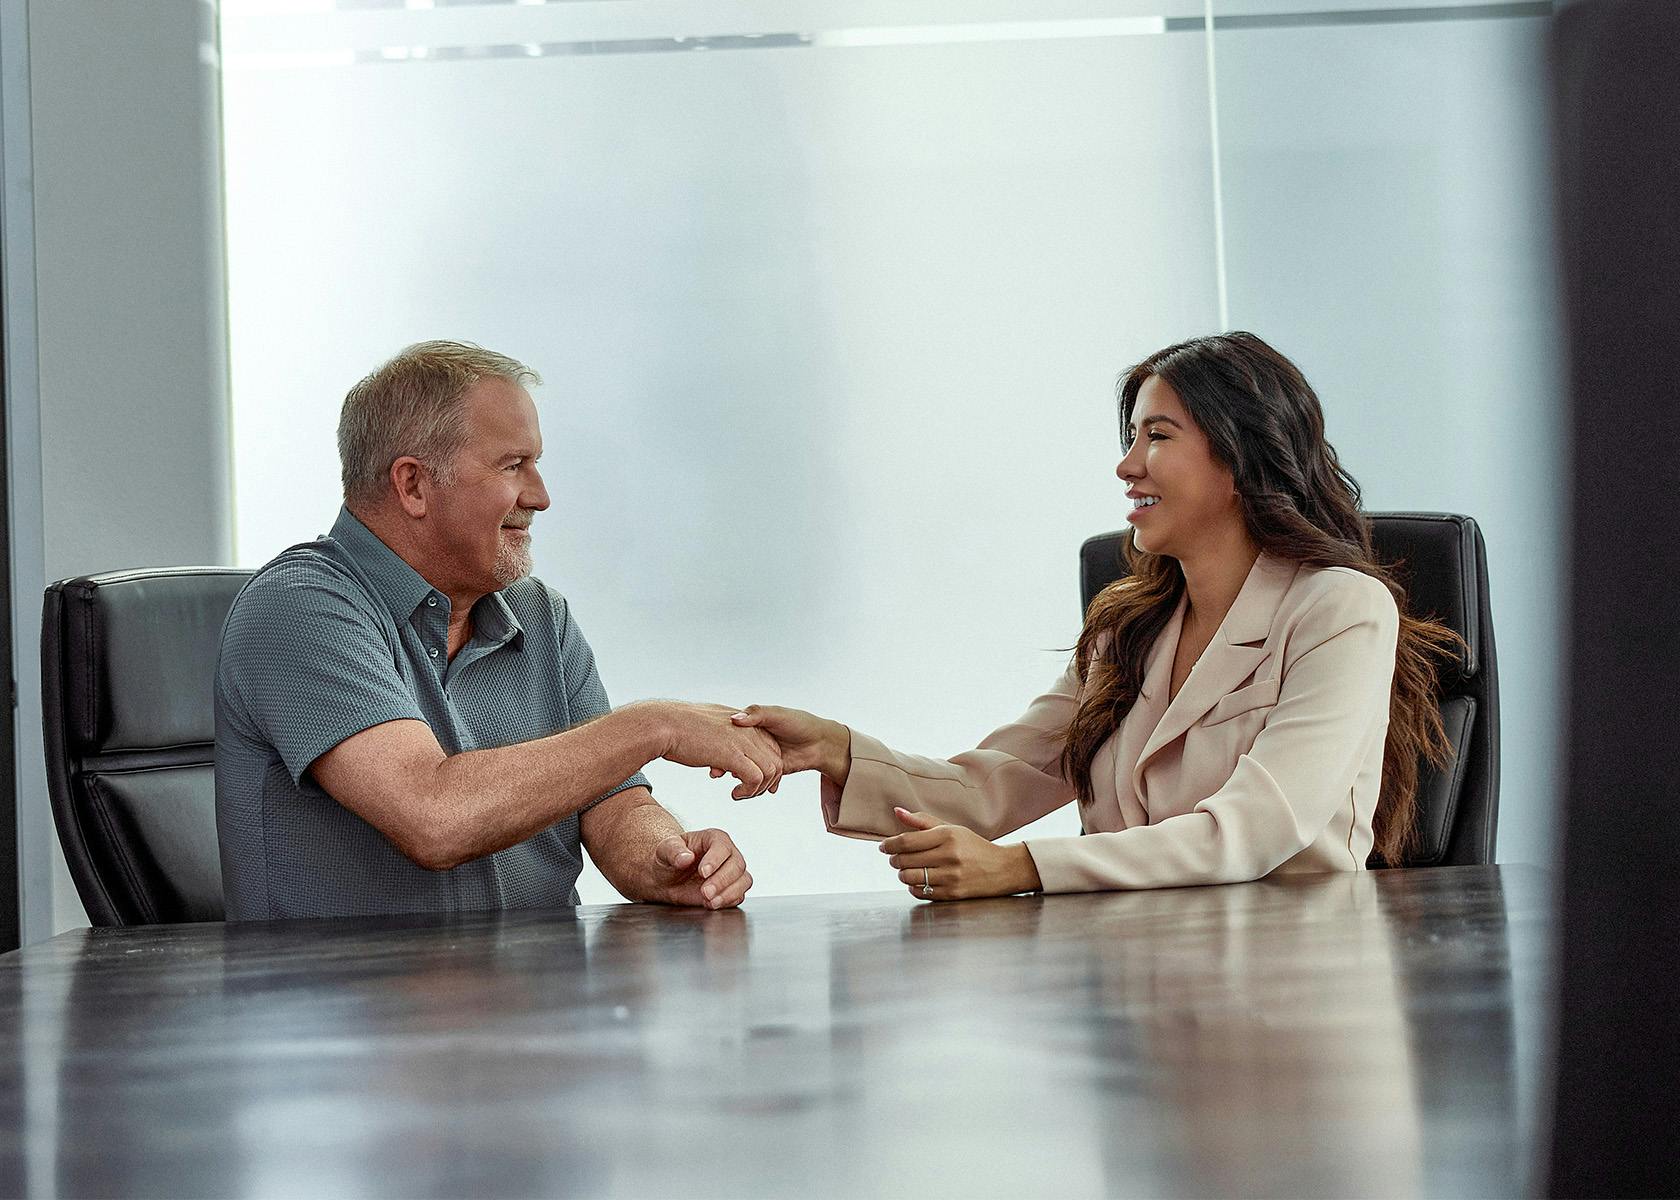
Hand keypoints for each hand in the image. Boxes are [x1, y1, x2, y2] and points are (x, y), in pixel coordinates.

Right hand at [650, 701, 782, 798]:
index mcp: (743, 721)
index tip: (757, 781)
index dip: (767, 766)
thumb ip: (720, 733)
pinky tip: (734, 793)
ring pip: (770, 770)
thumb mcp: (707, 724)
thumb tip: (719, 745)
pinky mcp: (732, 754)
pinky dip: (748, 790)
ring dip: (758, 788)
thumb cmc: (677, 726)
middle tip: (750, 791)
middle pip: (775, 759)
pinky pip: (755, 778)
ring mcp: (742, 740)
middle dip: (768, 780)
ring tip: (740, 794)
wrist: (663, 724)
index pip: (771, 745)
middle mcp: (747, 728)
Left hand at [650, 828, 752, 909]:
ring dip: (729, 893)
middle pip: (737, 865)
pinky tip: (712, 904)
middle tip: (705, 892)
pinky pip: (739, 895)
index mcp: (713, 838)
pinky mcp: (731, 889)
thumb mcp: (664, 850)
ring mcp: (731, 872)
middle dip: (721, 881)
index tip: (703, 873)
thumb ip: (673, 851)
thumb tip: (686, 857)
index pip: (722, 846)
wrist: (666, 878)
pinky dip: (728, 902)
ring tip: (709, 902)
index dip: (715, 860)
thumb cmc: (668, 859)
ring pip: (744, 881)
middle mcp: (727, 854)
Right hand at [726, 705, 850, 783]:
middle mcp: (754, 742)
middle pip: (732, 755)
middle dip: (722, 764)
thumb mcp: (776, 714)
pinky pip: (755, 781)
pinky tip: (742, 790)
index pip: (729, 736)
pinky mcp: (769, 771)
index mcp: (753, 727)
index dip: (719, 745)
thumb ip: (757, 714)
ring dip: (735, 777)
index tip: (710, 754)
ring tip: (730, 783)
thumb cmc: (800, 723)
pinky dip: (749, 787)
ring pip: (742, 770)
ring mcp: (761, 757)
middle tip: (715, 772)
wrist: (822, 743)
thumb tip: (736, 719)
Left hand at [880, 808, 1041, 901]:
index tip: (883, 846)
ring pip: (909, 877)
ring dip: (902, 874)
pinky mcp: (952, 893)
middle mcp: (949, 855)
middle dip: (894, 859)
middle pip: (905, 860)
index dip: (889, 844)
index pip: (907, 841)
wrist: (1002, 869)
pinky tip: (918, 880)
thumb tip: (896, 811)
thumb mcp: (951, 828)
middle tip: (895, 858)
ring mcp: (951, 876)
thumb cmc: (973, 846)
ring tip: (906, 869)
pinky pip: (920, 892)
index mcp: (947, 835)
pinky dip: (913, 887)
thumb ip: (922, 821)